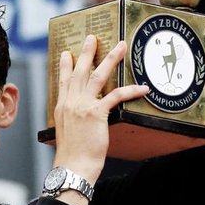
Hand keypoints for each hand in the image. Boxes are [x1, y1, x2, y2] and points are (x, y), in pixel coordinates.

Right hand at [53, 35, 148, 186]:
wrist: (73, 167)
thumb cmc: (72, 155)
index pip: (63, 81)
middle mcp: (71, 102)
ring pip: (98, 76)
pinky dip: (131, 90)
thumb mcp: (66, 132)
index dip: (65, 66)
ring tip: (120, 47)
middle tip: (92, 37)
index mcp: (62, 107)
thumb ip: (73, 120)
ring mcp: (83, 106)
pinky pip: (116, 96)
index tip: (66, 53)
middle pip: (80, 71)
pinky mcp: (97, 113)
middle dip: (87, 52)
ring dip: (110, 59)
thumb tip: (82, 117)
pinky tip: (142, 86)